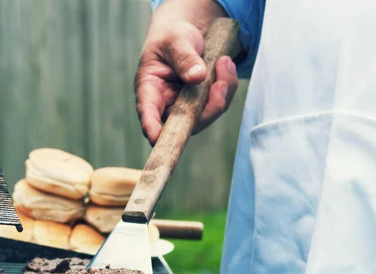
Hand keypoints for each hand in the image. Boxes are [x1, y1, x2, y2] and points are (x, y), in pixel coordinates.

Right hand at [135, 0, 238, 145]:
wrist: (185, 33)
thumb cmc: (172, 36)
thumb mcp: (175, 39)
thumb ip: (184, 57)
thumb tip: (197, 77)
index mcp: (149, 90)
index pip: (148, 115)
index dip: (153, 130)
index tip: (159, 138)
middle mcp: (166, 104)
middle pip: (183, 125)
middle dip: (206, 110)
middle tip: (220, 85)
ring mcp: (185, 107)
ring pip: (205, 117)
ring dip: (221, 95)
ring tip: (225, 63)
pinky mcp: (201, 104)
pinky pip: (217, 105)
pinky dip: (227, 87)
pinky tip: (225, 65)